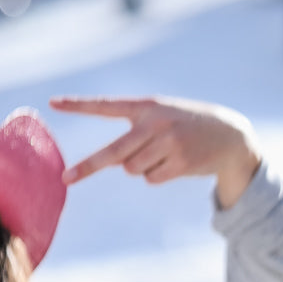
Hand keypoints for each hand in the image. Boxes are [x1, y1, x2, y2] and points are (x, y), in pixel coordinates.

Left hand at [52, 95, 261, 208]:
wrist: (229, 136)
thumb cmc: (186, 127)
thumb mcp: (161, 120)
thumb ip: (135, 135)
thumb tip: (112, 163)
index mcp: (146, 105)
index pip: (106, 105)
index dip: (79, 105)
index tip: (53, 103)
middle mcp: (155, 123)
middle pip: (114, 152)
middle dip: (89, 167)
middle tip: (66, 179)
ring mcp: (168, 143)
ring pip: (134, 169)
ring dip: (143, 168)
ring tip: (165, 154)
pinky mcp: (180, 163)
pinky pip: (152, 178)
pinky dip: (159, 175)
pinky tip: (177, 163)